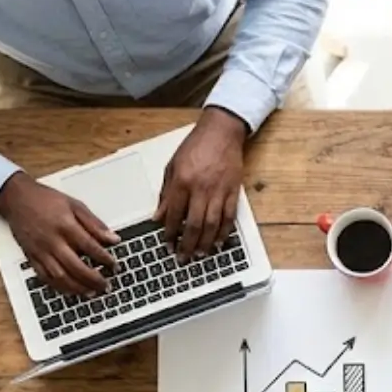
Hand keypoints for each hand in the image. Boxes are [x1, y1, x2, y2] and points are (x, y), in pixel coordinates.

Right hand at [0, 172, 118, 296]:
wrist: (16, 198)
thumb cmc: (45, 200)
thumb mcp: (75, 205)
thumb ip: (95, 224)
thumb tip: (113, 239)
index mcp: (65, 225)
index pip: (90, 247)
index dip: (105, 259)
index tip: (114, 266)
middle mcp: (52, 240)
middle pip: (76, 267)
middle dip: (94, 280)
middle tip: (106, 286)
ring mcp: (40, 251)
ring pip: (60, 277)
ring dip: (78, 288)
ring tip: (92, 292)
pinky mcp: (31, 257)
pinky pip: (45, 278)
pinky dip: (59, 287)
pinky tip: (71, 290)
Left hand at [157, 108, 248, 261]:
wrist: (221, 132)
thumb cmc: (195, 146)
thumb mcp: (172, 166)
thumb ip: (166, 194)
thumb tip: (159, 217)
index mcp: (182, 182)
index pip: (174, 215)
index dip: (170, 234)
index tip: (167, 245)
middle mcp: (200, 189)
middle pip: (193, 225)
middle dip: (187, 245)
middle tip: (183, 258)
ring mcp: (218, 191)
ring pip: (212, 225)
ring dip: (205, 243)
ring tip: (200, 255)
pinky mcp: (233, 192)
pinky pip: (229, 217)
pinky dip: (224, 233)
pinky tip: (219, 243)